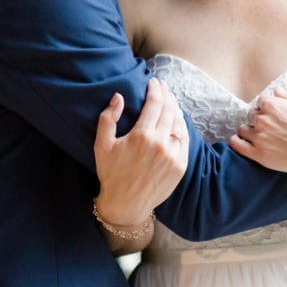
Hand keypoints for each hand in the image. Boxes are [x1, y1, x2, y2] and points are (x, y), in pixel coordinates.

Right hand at [93, 79, 188, 224]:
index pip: (155, 104)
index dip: (155, 90)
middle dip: (166, 95)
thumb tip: (119, 96)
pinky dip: (181, 126)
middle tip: (162, 86)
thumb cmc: (111, 173)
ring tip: (169, 99)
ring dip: (175, 108)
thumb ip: (108, 118)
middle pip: (169, 110)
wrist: (126, 204)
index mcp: (142, 136)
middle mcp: (161, 144)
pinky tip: (176, 119)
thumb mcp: (102, 145)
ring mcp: (174, 155)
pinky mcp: (181, 165)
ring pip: (179, 123)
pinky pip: (184, 139)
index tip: (153, 82)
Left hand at [229, 88, 286, 173]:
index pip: (262, 102)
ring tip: (259, 136)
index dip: (269, 108)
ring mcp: (260, 137)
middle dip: (260, 120)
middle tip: (272, 128)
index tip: (275, 115)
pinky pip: (238, 145)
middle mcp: (263, 119)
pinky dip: (236, 141)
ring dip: (249, 131)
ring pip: (244, 129)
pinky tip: (239, 141)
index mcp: (273, 104)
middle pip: (252, 116)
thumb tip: (276, 92)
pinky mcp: (260, 155)